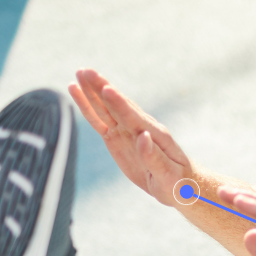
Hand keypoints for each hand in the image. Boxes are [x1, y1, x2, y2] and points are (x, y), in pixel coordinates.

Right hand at [68, 69, 193, 205]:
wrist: (178, 184)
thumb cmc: (178, 181)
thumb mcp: (169, 175)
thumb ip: (155, 157)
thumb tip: (143, 137)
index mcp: (155, 135)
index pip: (133, 117)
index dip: (120, 104)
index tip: (107, 89)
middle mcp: (139, 127)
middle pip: (117, 105)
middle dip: (102, 89)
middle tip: (86, 71)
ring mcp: (126, 131)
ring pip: (105, 108)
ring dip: (92, 91)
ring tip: (79, 73)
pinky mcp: (116, 138)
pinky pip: (99, 121)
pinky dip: (88, 107)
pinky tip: (77, 91)